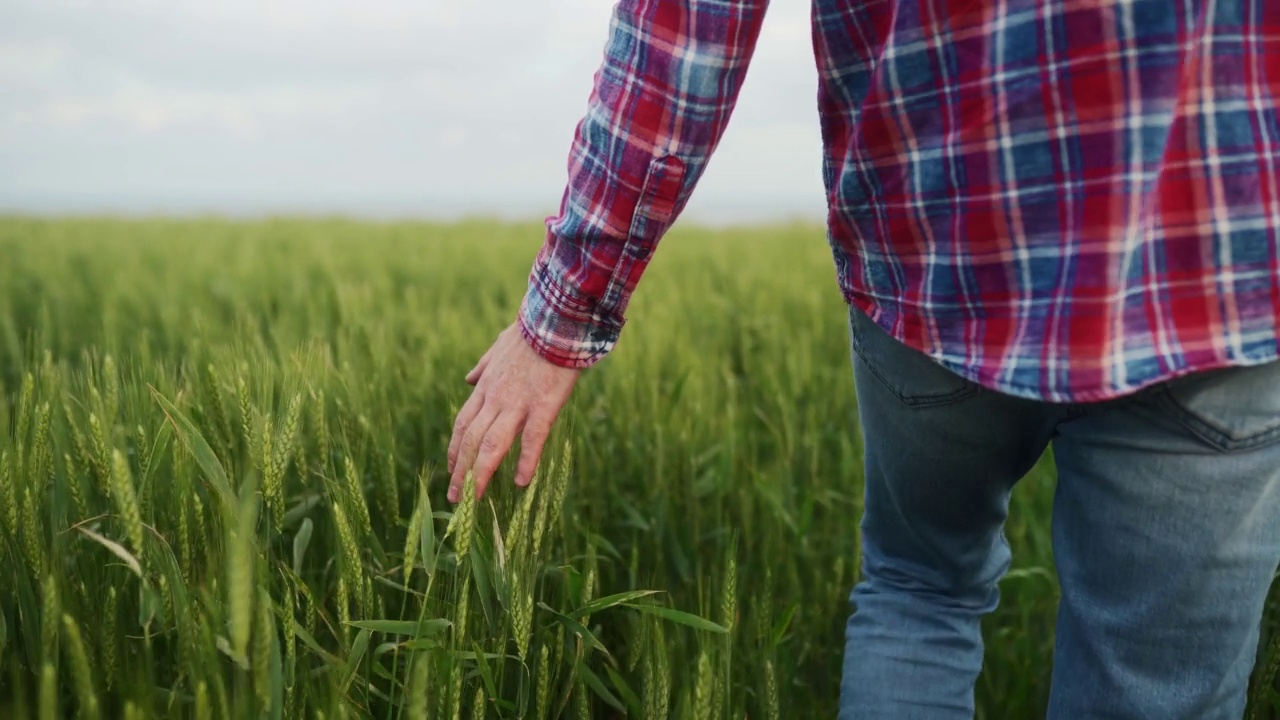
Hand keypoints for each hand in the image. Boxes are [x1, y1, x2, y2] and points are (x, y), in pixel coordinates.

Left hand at [447, 322, 580, 501]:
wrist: (555, 320)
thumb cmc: (531, 332)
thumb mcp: (498, 346)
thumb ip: (482, 365)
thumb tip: (468, 379)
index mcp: (486, 387)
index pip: (463, 424)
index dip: (455, 449)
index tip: (451, 469)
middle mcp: (495, 398)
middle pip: (471, 440)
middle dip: (461, 471)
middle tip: (455, 498)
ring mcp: (518, 403)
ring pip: (491, 444)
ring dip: (480, 474)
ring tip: (473, 500)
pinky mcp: (543, 405)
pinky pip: (531, 438)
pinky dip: (525, 460)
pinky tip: (521, 482)